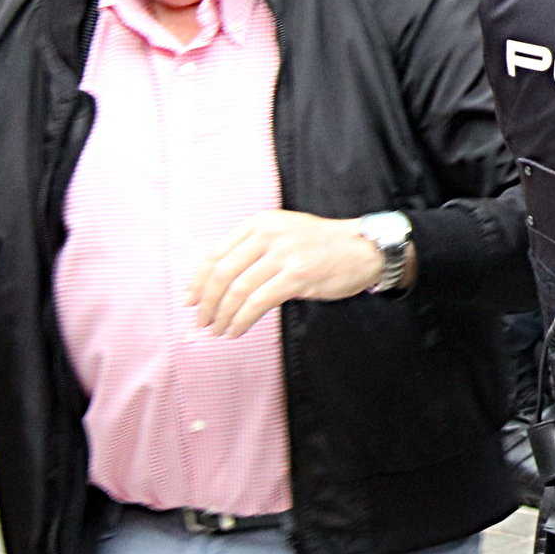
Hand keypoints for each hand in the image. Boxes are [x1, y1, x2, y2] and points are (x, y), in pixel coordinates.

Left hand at [187, 210, 392, 338]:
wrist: (364, 248)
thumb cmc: (321, 245)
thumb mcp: (283, 234)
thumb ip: (253, 250)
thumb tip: (216, 285)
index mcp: (260, 223)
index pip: (216, 253)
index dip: (198, 281)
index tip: (190, 301)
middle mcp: (269, 235)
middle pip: (223, 273)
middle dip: (207, 303)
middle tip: (202, 322)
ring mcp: (285, 254)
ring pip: (239, 290)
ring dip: (223, 315)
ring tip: (219, 330)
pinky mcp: (299, 276)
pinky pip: (259, 302)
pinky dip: (243, 320)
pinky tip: (237, 330)